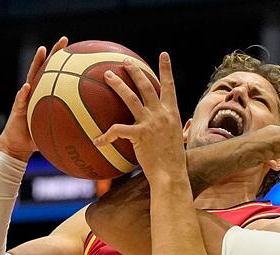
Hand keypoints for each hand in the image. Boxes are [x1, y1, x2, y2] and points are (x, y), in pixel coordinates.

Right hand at [0, 36, 68, 160]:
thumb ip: (74, 127)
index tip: (79, 50)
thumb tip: (98, 132)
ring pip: (31, 76)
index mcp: (46, 95)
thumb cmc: (39, 138)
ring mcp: (25, 97)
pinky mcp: (17, 109)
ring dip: (36, 63)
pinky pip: (20, 99)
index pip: (59, 75)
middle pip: (46, 68)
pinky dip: (23, 93)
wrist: (18, 147)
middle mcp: (36, 92)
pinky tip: (26, 87)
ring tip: (42, 50)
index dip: (67, 63)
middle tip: (65, 40)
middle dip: (55, 53)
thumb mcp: (60, 131)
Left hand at [93, 52, 182, 182]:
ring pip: (130, 98)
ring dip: (118, 84)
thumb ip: (179, 129)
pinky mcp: (139, 135)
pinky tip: (97, 140)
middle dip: (135, 71)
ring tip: (107, 74)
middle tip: (125, 62)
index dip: (166, 69)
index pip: (169, 86)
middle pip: (146, 86)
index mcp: (172, 113)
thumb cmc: (174, 161)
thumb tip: (182, 125)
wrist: (171, 174)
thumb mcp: (179, 140)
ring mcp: (150, 123)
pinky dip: (106, 136)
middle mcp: (161, 114)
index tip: (164, 55)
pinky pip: (118, 130)